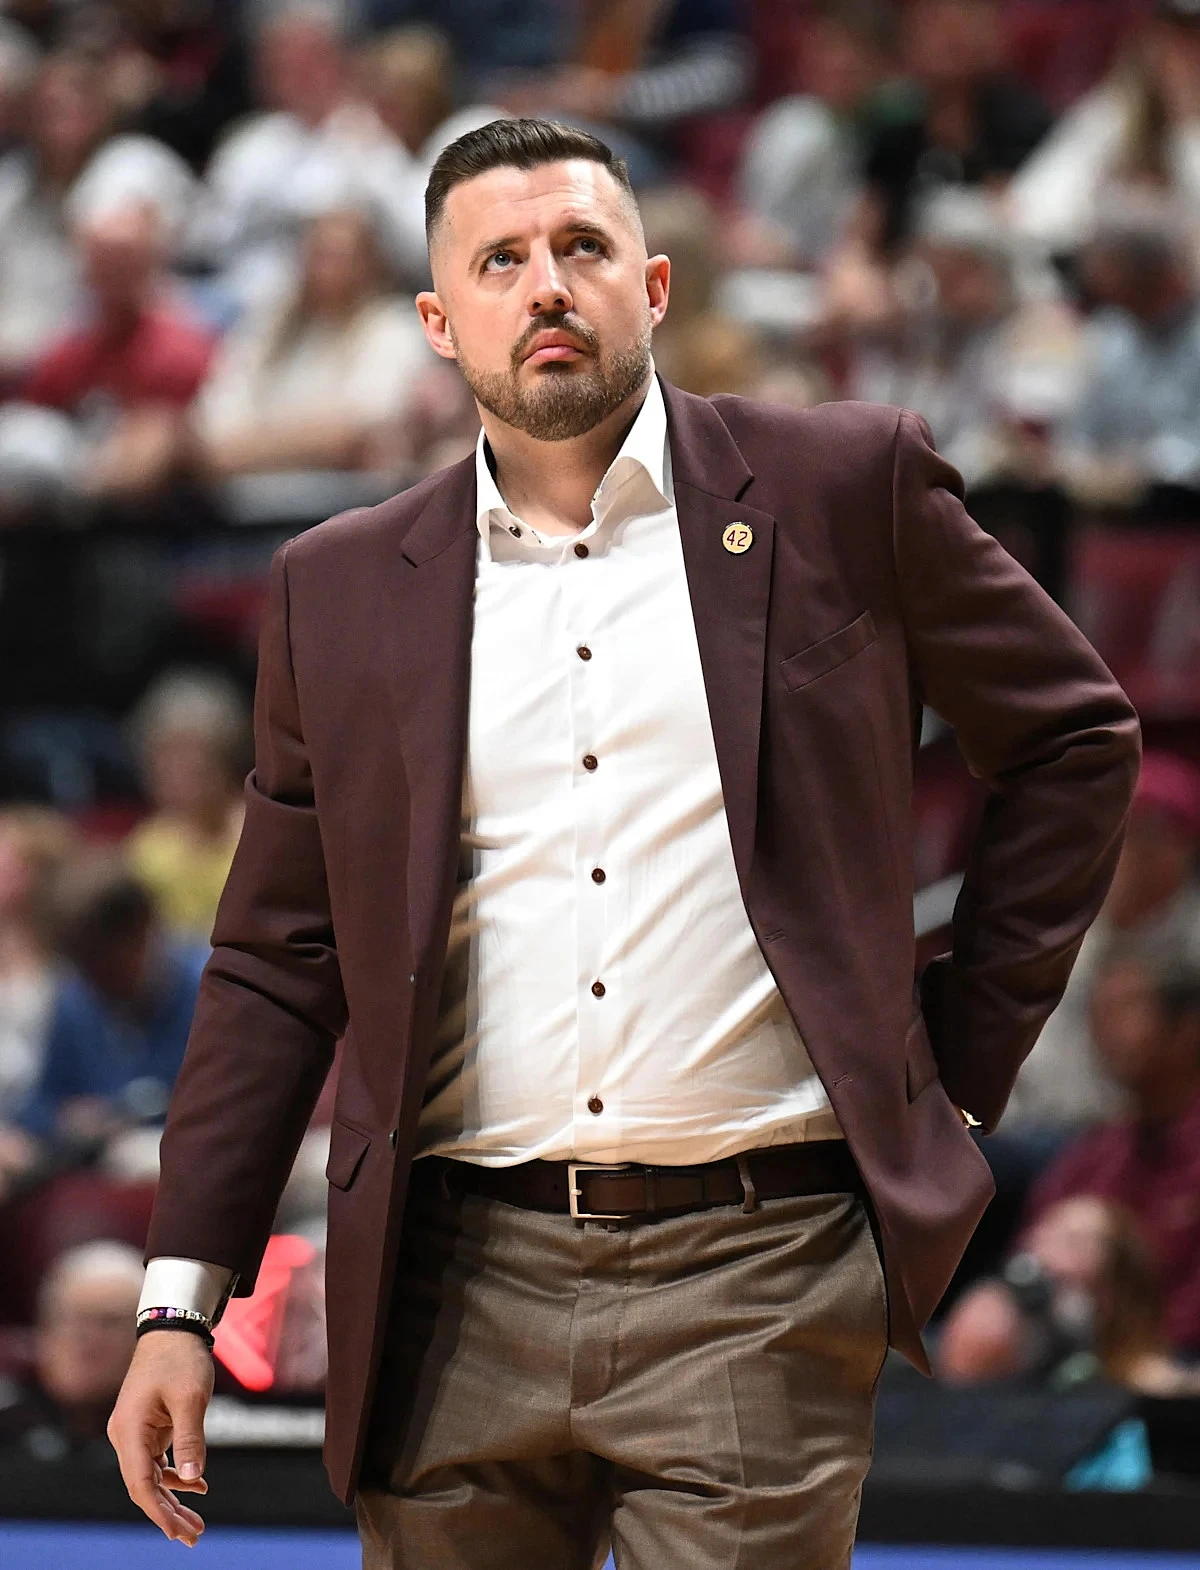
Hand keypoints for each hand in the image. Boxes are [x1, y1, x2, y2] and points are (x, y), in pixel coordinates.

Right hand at [108, 1331, 214, 1546]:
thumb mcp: (190, 1398)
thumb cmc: (180, 1359)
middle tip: (194, 1537)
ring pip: (151, 1478)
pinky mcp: (147, 1428)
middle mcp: (126, 1436)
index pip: (140, 1485)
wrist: (173, 1329)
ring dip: (173, 1499)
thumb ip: (190, 1439)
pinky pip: (157, 1462)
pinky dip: (176, 1476)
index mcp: (129, 1431)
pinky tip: (198, 1485)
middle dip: (168, 1514)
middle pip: (144, 1487)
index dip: (158, 1512)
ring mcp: (135, 1433)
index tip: (178, 1533)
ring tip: (197, 1522)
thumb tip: (193, 1479)